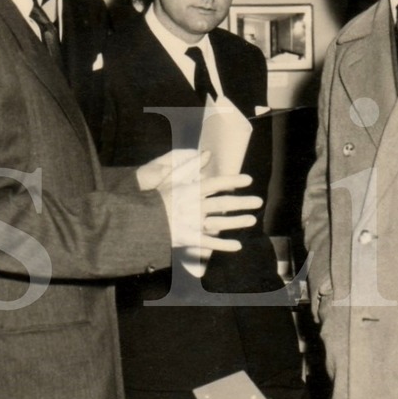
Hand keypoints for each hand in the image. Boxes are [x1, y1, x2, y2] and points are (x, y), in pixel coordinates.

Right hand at [141, 151, 262, 253]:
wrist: (139, 221)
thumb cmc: (155, 197)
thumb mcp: (169, 177)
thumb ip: (190, 165)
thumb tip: (207, 152)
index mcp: (189, 191)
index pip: (215, 183)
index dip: (233, 181)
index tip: (248, 179)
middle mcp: (193, 207)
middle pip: (222, 204)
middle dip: (242, 202)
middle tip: (258, 201)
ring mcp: (191, 223)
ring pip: (219, 223)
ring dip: (237, 222)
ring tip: (252, 220)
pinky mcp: (188, 238)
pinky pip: (209, 243)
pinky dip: (223, 246)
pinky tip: (237, 246)